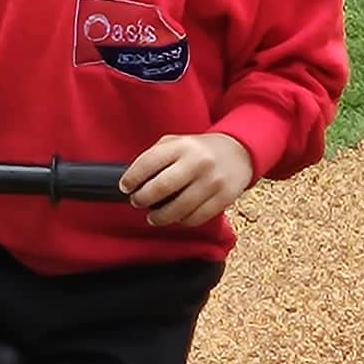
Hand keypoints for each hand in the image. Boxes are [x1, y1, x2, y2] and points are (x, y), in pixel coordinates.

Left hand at [121, 130, 255, 229]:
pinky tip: (176, 217)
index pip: (148, 162)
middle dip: (142, 199)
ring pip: (179, 208)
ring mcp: (213, 181)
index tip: (125, 187)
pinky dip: (182, 221)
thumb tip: (133, 179)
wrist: (238, 151)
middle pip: (161, 187)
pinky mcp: (224, 198)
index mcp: (182, 146)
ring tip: (153, 217)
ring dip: (160, 217)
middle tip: (137, 202)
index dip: (132, 178)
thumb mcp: (177, 142)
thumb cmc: (199, 150)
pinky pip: (197, 218)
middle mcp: (198, 162)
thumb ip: (155, 156)